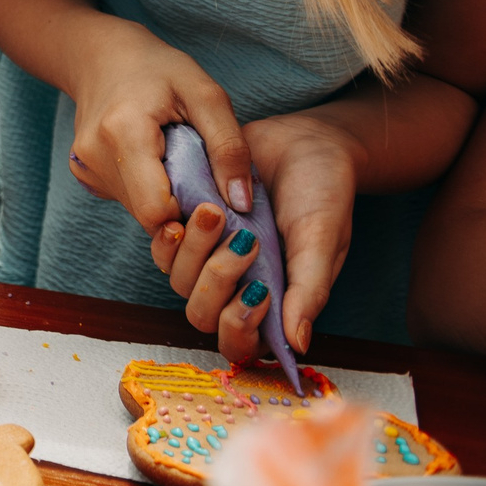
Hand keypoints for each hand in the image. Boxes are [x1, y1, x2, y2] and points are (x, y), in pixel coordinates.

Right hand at [63, 23, 251, 233]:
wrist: (102, 56)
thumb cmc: (159, 69)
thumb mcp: (206, 95)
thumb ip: (229, 147)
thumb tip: (241, 204)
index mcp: (123, 133)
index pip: (157, 210)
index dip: (191, 214)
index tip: (215, 198)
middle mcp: (95, 157)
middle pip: (149, 216)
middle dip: (184, 208)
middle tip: (204, 177)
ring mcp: (85, 168)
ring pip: (139, 212)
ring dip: (168, 199)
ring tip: (179, 162)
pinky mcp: (85, 174)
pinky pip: (128, 200)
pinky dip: (150, 191)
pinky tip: (157, 162)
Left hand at [149, 113, 356, 362]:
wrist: (303, 141)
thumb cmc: (322, 194)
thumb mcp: (321, 239)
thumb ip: (309, 290)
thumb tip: (297, 344)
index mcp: (273, 299)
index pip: (240, 343)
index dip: (238, 332)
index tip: (257, 295)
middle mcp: (237, 284)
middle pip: (201, 314)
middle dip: (215, 282)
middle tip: (244, 240)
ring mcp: (209, 256)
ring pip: (177, 279)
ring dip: (195, 251)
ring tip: (218, 212)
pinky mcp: (188, 226)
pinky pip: (163, 244)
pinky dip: (172, 232)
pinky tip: (193, 207)